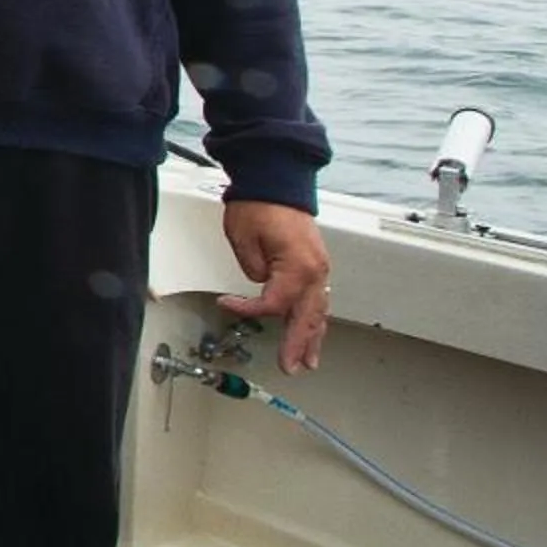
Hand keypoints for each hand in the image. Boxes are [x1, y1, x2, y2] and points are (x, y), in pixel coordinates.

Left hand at [218, 199, 331, 372]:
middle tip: (291, 367)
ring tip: (308, 361)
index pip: (273, 304)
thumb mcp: (243, 237)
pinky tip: (314, 331)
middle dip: (298, 345)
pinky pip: (318, 298)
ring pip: (318, 311)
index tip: (227, 304)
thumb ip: (252, 269)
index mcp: (297, 267)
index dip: (248, 309)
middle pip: (306, 318)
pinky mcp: (316, 263)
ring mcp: (319, 267)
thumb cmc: (260, 203)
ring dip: (312, 337)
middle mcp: (315, 271)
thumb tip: (260, 283)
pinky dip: (315, 317)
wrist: (277, 179)